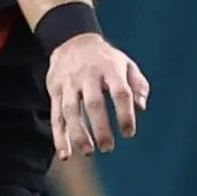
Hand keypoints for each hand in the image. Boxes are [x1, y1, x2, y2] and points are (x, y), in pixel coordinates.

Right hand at [46, 33, 148, 159]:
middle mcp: (88, 75)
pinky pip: (56, 115)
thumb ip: (138, 85)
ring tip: (88, 152)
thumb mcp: (126, 65)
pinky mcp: (55, 90)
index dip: (125, 114)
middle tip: (108, 148)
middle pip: (93, 103)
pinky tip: (65, 154)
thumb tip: (141, 107)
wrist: (72, 41)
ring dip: (78, 134)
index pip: (120, 92)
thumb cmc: (106, 60)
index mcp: (110, 68)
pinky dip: (59, 136)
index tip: (128, 133)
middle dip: (100, 127)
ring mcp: (69, 83)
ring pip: (71, 110)